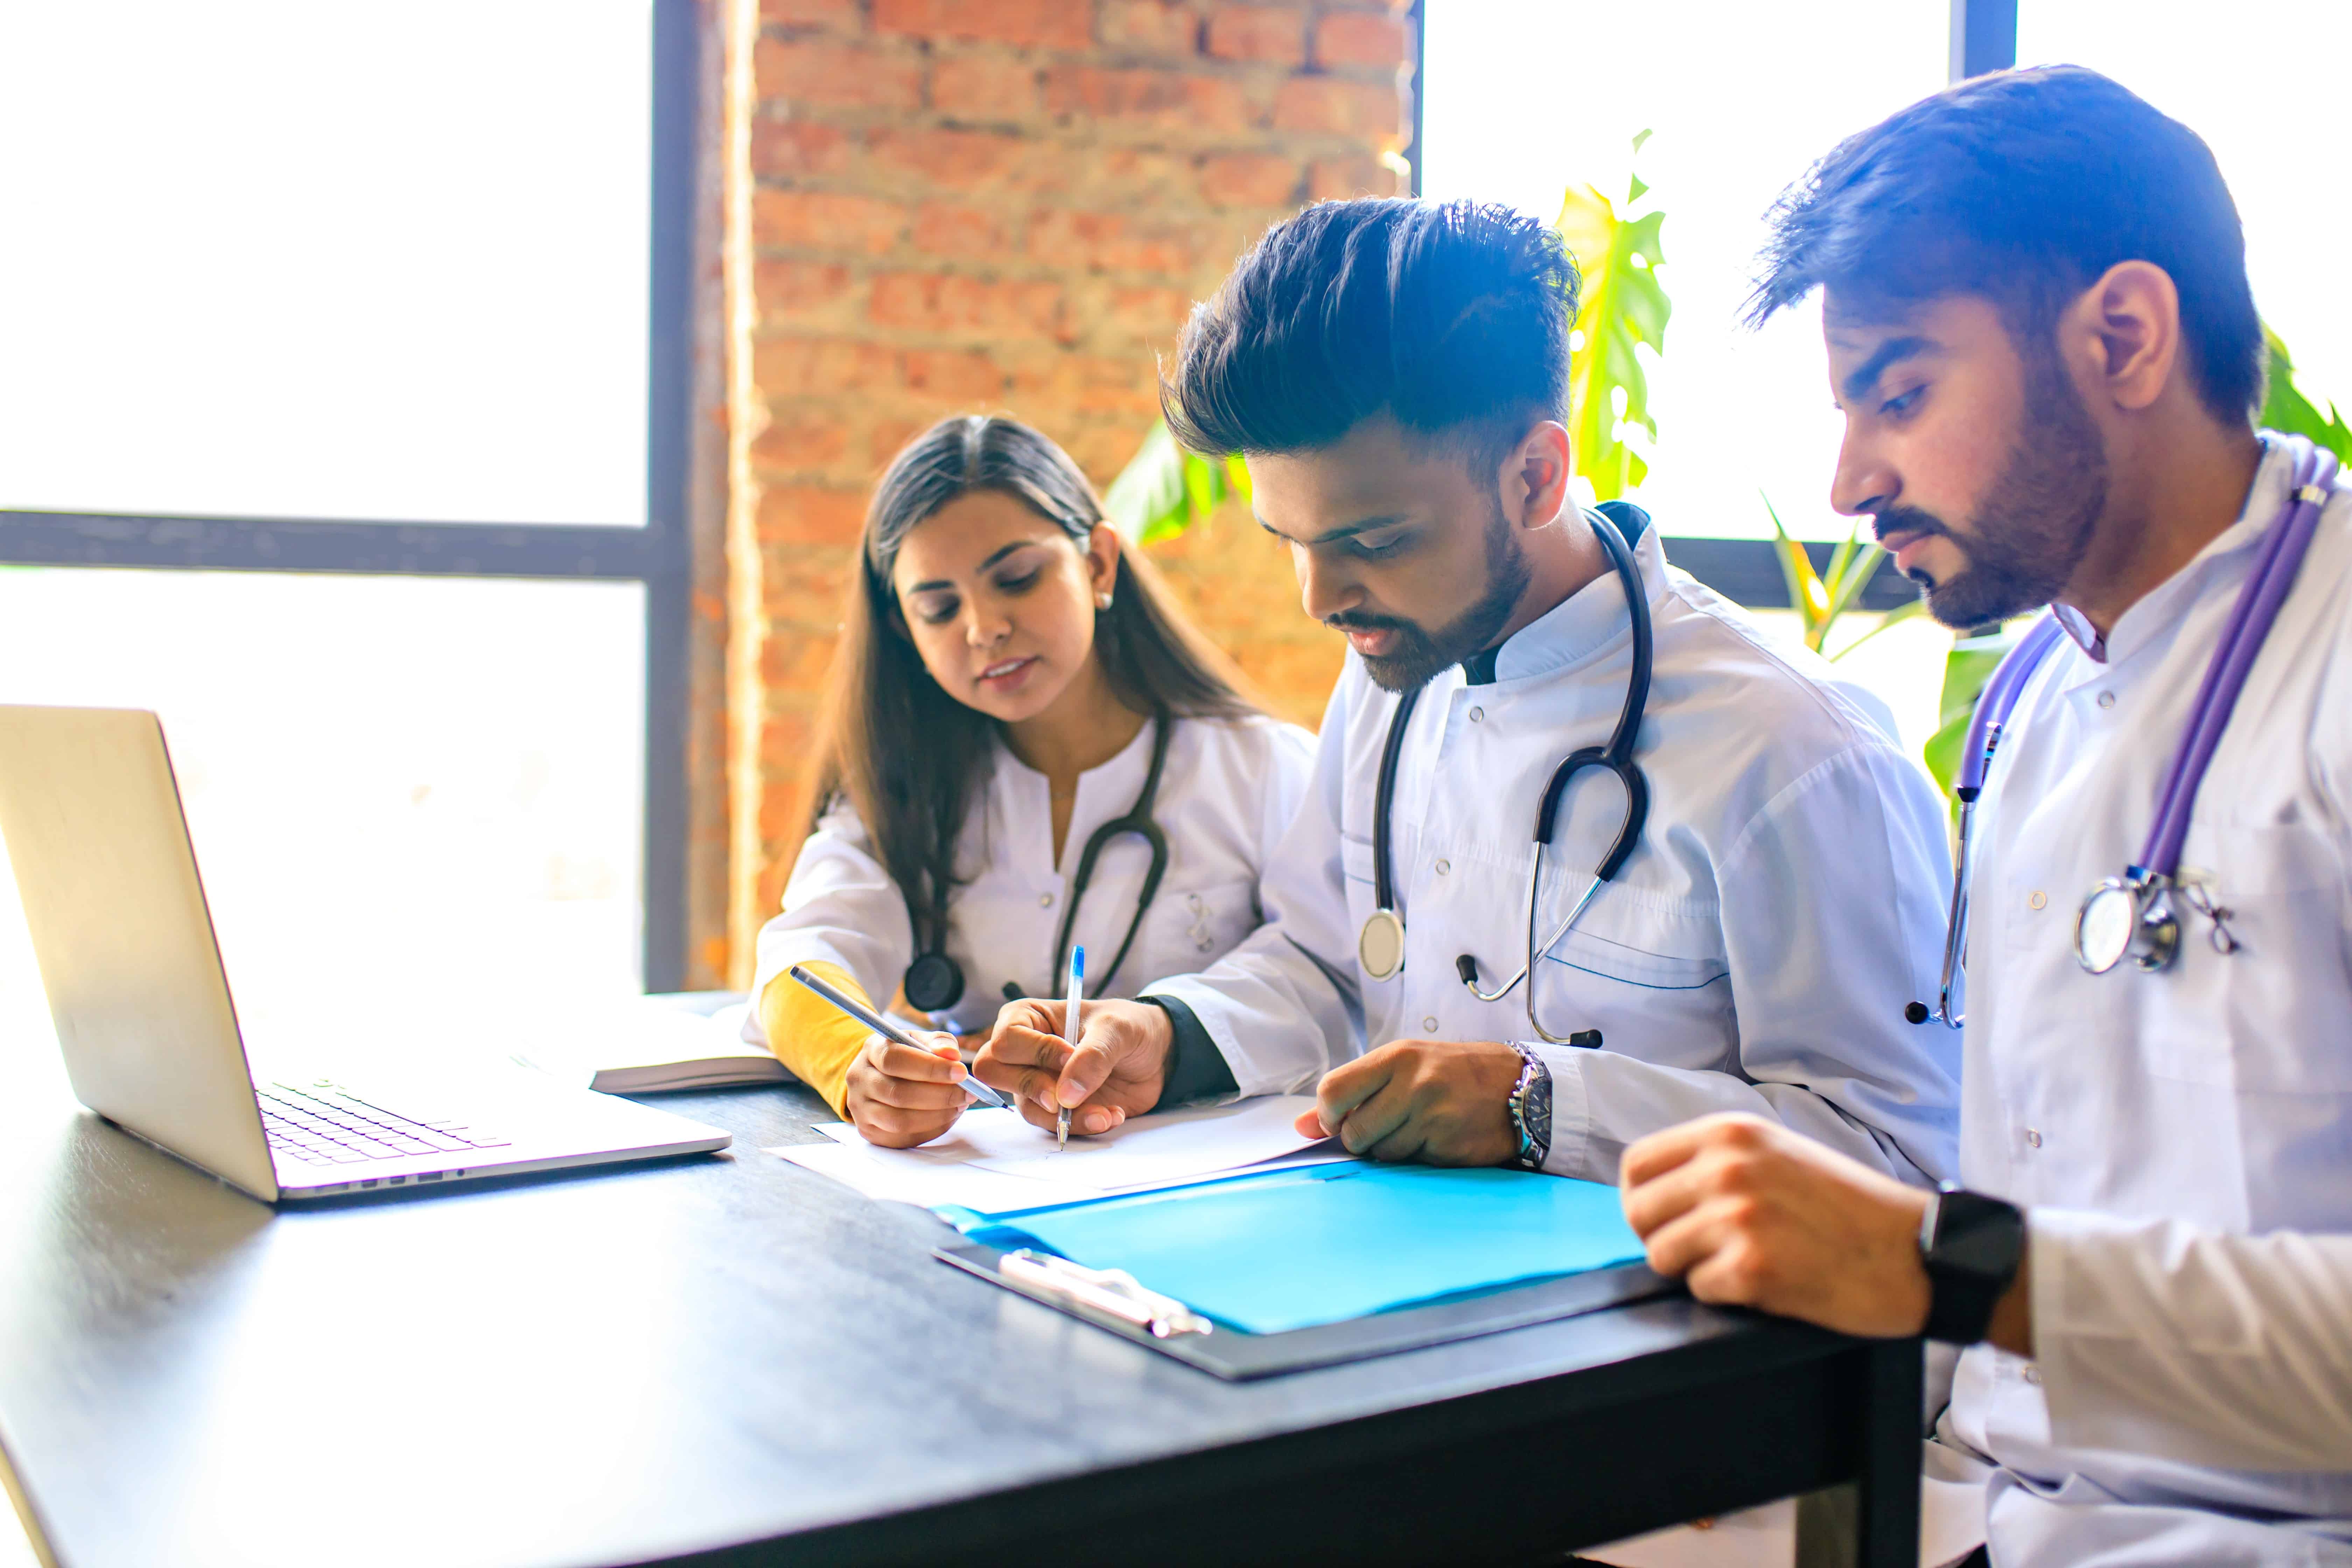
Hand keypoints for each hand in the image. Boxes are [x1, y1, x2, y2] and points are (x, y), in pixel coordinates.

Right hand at [842, 1031, 970, 1148]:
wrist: (880, 1075)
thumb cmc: (906, 1055)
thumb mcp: (919, 1040)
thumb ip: (938, 1042)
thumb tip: (952, 1055)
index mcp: (871, 1051)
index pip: (895, 1060)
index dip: (930, 1068)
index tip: (961, 1072)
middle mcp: (859, 1080)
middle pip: (898, 1094)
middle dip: (940, 1096)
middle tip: (967, 1093)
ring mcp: (861, 1109)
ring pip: (900, 1121)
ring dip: (937, 1115)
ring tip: (959, 1105)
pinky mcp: (869, 1132)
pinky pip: (903, 1138)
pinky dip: (931, 1129)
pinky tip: (946, 1117)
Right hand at [974, 997, 1170, 1136]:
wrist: (1156, 1055)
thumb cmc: (1129, 1027)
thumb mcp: (1116, 1029)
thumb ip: (1092, 1057)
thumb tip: (1066, 1096)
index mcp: (1028, 1017)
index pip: (1006, 1039)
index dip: (1035, 1051)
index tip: (1070, 1055)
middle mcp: (1025, 1051)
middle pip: (995, 1073)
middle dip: (1032, 1088)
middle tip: (1065, 1098)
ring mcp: (1038, 1081)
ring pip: (1027, 1107)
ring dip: (1066, 1117)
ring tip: (1105, 1113)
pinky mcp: (1055, 1107)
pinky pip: (1053, 1124)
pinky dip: (1082, 1125)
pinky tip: (1111, 1115)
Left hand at [1293, 1039, 1521, 1165]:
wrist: (1520, 1087)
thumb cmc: (1453, 1074)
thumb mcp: (1403, 1068)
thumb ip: (1352, 1093)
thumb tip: (1299, 1127)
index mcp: (1395, 1057)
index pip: (1332, 1091)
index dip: (1327, 1115)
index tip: (1340, 1120)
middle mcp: (1413, 1083)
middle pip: (1353, 1132)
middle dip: (1362, 1139)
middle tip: (1387, 1126)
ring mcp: (1433, 1116)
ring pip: (1382, 1153)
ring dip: (1394, 1149)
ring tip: (1420, 1127)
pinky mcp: (1450, 1145)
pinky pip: (1413, 1164)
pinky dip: (1420, 1157)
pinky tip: (1439, 1137)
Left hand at [1618, 1113, 1931, 1337]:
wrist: (1915, 1251)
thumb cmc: (1850, 1209)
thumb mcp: (1777, 1155)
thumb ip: (1716, 1162)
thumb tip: (1655, 1189)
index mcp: (1730, 1133)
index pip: (1636, 1165)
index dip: (1642, 1199)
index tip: (1663, 1218)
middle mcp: (1727, 1167)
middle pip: (1639, 1213)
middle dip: (1665, 1238)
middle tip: (1707, 1249)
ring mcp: (1737, 1216)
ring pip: (1662, 1255)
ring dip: (1696, 1269)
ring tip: (1745, 1262)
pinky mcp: (1751, 1267)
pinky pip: (1700, 1289)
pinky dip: (1728, 1295)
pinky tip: (1769, 1282)